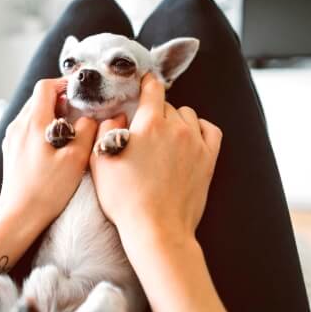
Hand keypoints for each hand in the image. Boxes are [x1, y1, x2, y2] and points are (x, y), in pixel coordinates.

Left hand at [0, 78, 97, 231]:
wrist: (19, 216)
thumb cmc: (47, 190)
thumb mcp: (76, 158)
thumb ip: (87, 130)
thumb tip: (90, 117)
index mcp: (33, 122)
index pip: (45, 87)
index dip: (64, 84)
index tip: (81, 93)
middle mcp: (17, 126)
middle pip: (38, 98)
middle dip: (60, 100)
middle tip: (79, 112)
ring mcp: (11, 139)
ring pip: (31, 114)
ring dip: (50, 115)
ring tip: (69, 130)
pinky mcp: (10, 152)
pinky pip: (26, 129)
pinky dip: (41, 128)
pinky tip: (54, 146)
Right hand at [90, 74, 221, 241]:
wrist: (157, 228)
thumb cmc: (125, 199)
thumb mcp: (100, 162)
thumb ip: (105, 130)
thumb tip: (117, 114)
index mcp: (148, 123)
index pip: (152, 88)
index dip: (145, 83)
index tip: (142, 83)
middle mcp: (175, 127)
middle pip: (167, 105)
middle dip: (155, 111)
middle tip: (144, 128)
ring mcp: (195, 143)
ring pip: (188, 116)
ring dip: (177, 120)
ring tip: (165, 137)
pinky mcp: (208, 159)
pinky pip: (210, 130)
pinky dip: (200, 129)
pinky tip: (190, 137)